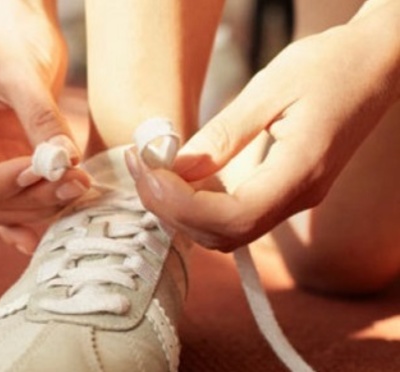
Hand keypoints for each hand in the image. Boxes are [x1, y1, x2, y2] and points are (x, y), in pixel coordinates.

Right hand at [0, 0, 89, 253]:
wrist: (25, 28)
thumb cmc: (10, 39)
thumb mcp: (22, 74)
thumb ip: (40, 120)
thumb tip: (64, 163)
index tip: (38, 170)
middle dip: (32, 197)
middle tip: (75, 183)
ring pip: (9, 205)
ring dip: (44, 204)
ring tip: (81, 186)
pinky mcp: (15, 163)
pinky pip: (22, 199)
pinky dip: (36, 215)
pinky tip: (49, 234)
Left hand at [127, 11, 399, 251]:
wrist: (375, 65)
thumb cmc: (329, 66)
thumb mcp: (271, 89)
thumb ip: (224, 135)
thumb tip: (179, 168)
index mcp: (300, 172)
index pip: (232, 217)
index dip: (182, 206)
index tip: (149, 172)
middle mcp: (298, 196)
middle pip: (224, 234)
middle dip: (172, 210)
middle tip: (140, 169)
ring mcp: (293, 198)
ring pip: (226, 232)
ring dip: (181, 211)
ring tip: (151, 172)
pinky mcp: (284, 190)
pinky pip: (235, 215)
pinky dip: (198, 205)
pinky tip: (177, 178)